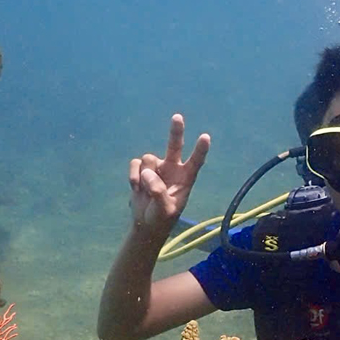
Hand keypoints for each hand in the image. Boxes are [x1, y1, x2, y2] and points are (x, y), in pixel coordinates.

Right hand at [129, 113, 210, 234]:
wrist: (145, 223)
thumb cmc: (161, 218)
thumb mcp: (165, 210)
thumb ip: (158, 192)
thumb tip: (148, 173)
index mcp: (186, 179)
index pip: (195, 162)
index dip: (200, 150)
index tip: (205, 137)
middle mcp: (173, 168)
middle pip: (175, 146)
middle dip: (176, 131)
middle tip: (178, 116)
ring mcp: (157, 167)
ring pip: (148, 159)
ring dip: (144, 175)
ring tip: (145, 191)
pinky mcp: (142, 169)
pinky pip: (136, 164)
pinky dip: (133, 176)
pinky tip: (136, 188)